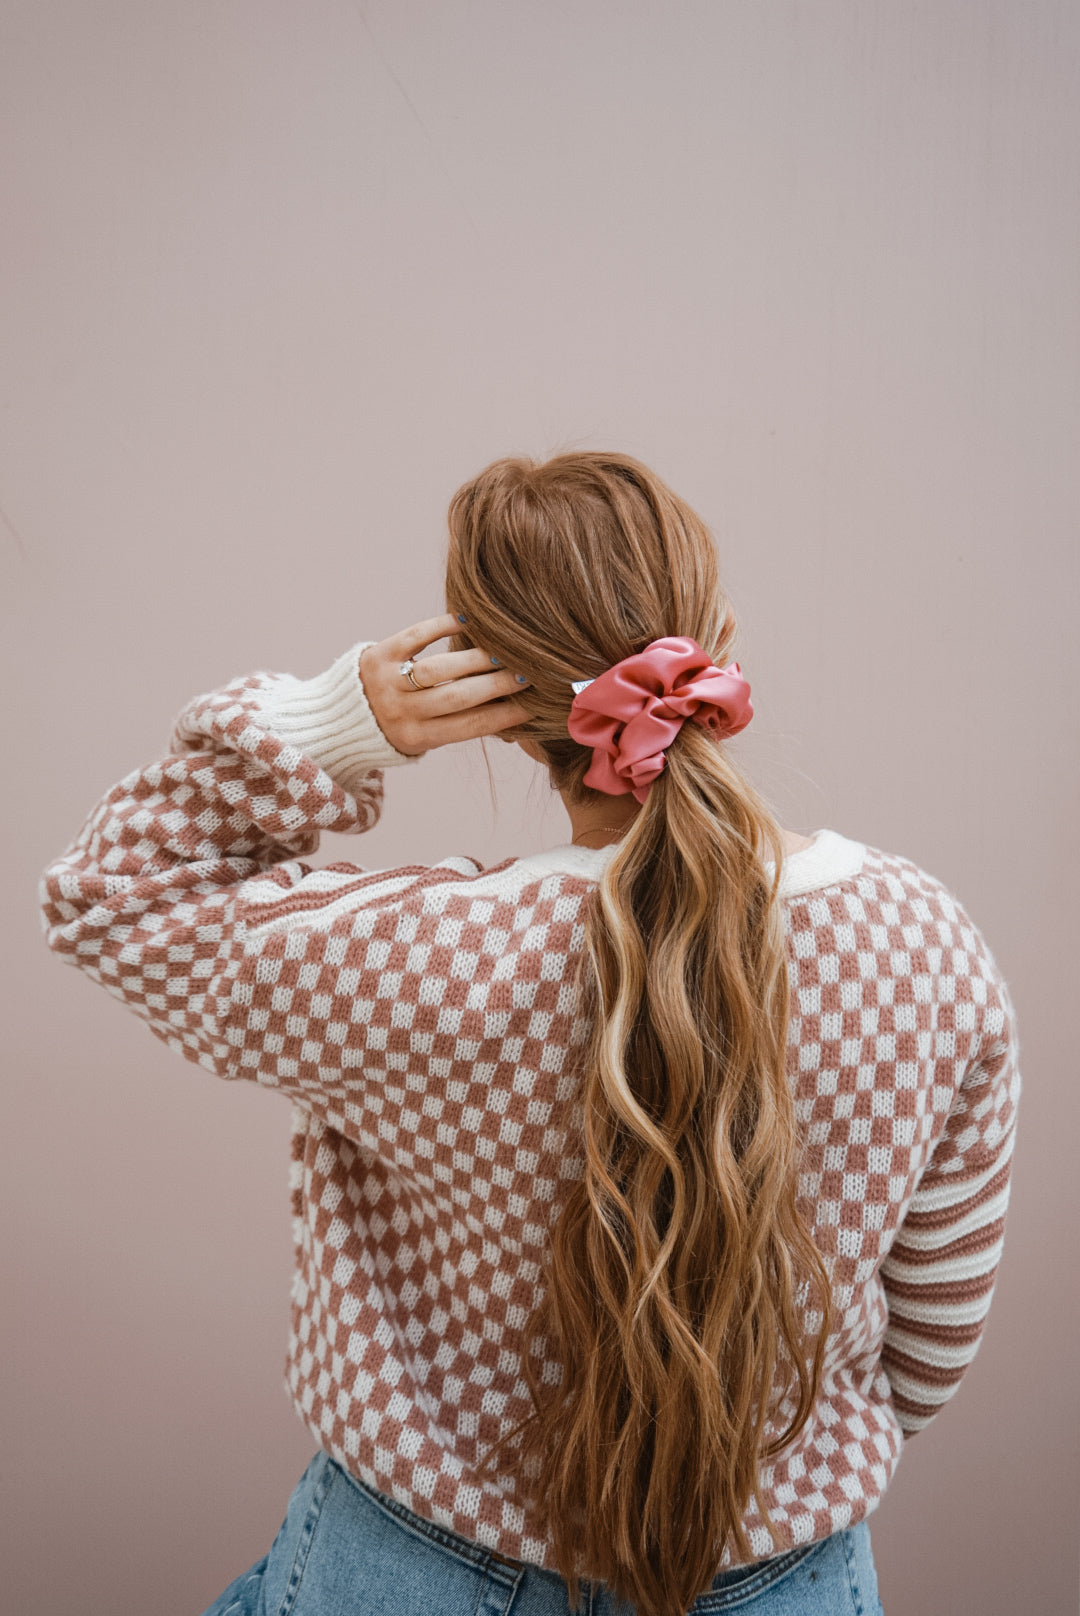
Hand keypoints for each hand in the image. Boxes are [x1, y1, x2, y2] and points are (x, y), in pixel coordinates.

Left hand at [359, 613, 532, 756]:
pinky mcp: (380, 654)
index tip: (532, 703)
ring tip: (502, 651)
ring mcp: (388, 682)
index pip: (469, 726)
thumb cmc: (398, 726)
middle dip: (496, 684)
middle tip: (526, 672)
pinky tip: (468, 620)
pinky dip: (442, 626)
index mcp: (417, 738)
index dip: (504, 714)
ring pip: (437, 668)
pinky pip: (415, 636)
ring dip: (475, 658)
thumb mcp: (425, 737)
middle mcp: (401, 712)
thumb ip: (459, 724)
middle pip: (457, 696)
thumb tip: (514, 714)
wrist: (344, 715)